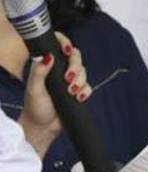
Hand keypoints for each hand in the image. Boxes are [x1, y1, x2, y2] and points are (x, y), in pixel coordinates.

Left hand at [20, 33, 91, 151]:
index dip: (65, 43)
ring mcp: (69, 81)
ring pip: (84, 71)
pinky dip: (85, 91)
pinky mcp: (78, 91)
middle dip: (76, 67)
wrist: (43, 127)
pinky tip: (78, 98)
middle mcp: (59, 70)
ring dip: (80, 81)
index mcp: (46, 65)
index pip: (58, 46)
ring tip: (71, 92)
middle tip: (69, 78)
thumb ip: (39, 72)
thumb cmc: (34, 108)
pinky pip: (88, 86)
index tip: (67, 51)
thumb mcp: (34, 89)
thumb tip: (48, 56)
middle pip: (75, 57)